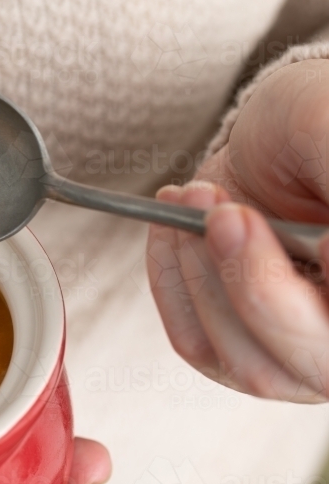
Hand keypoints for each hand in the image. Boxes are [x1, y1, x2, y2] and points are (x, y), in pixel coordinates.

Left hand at [148, 58, 328, 401]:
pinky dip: (174, 282)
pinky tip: (171, 228)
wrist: (277, 135)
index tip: (308, 242)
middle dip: (254, 281)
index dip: (320, 282)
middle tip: (225, 214)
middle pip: (307, 354)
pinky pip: (197, 343)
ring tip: (193, 199)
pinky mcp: (239, 352)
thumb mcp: (325, 126)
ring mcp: (299, 357)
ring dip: (204, 278)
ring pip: (249, 362)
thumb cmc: (316, 121)